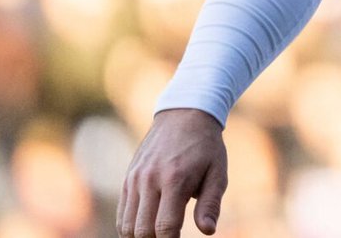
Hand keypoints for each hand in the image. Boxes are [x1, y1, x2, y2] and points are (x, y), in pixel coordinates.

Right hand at [117, 108, 227, 236]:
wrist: (184, 115)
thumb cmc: (206, 147)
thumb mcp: (217, 172)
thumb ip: (211, 203)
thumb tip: (208, 231)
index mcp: (175, 179)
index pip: (165, 227)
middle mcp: (149, 180)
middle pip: (143, 230)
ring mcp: (135, 179)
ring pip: (127, 226)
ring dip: (142, 236)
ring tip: (159, 235)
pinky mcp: (127, 179)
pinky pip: (122, 214)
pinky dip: (131, 227)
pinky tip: (147, 228)